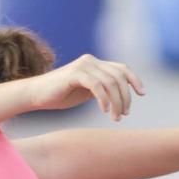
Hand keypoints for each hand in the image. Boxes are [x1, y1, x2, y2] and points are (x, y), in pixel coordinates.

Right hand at [26, 54, 145, 120]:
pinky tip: (105, 111)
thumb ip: (101, 89)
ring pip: (110, 83)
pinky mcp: (75, 74)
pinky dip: (104, 100)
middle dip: (125, 97)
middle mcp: (90, 60)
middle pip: (119, 77)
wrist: (36, 95)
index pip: (121, 68)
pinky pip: (97, 86)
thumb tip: (119, 96)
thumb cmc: (60, 95)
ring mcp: (83, 65)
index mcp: (95, 63)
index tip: (142, 94)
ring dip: (116, 102)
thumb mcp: (86, 92)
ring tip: (116, 117)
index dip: (134, 80)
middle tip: (124, 114)